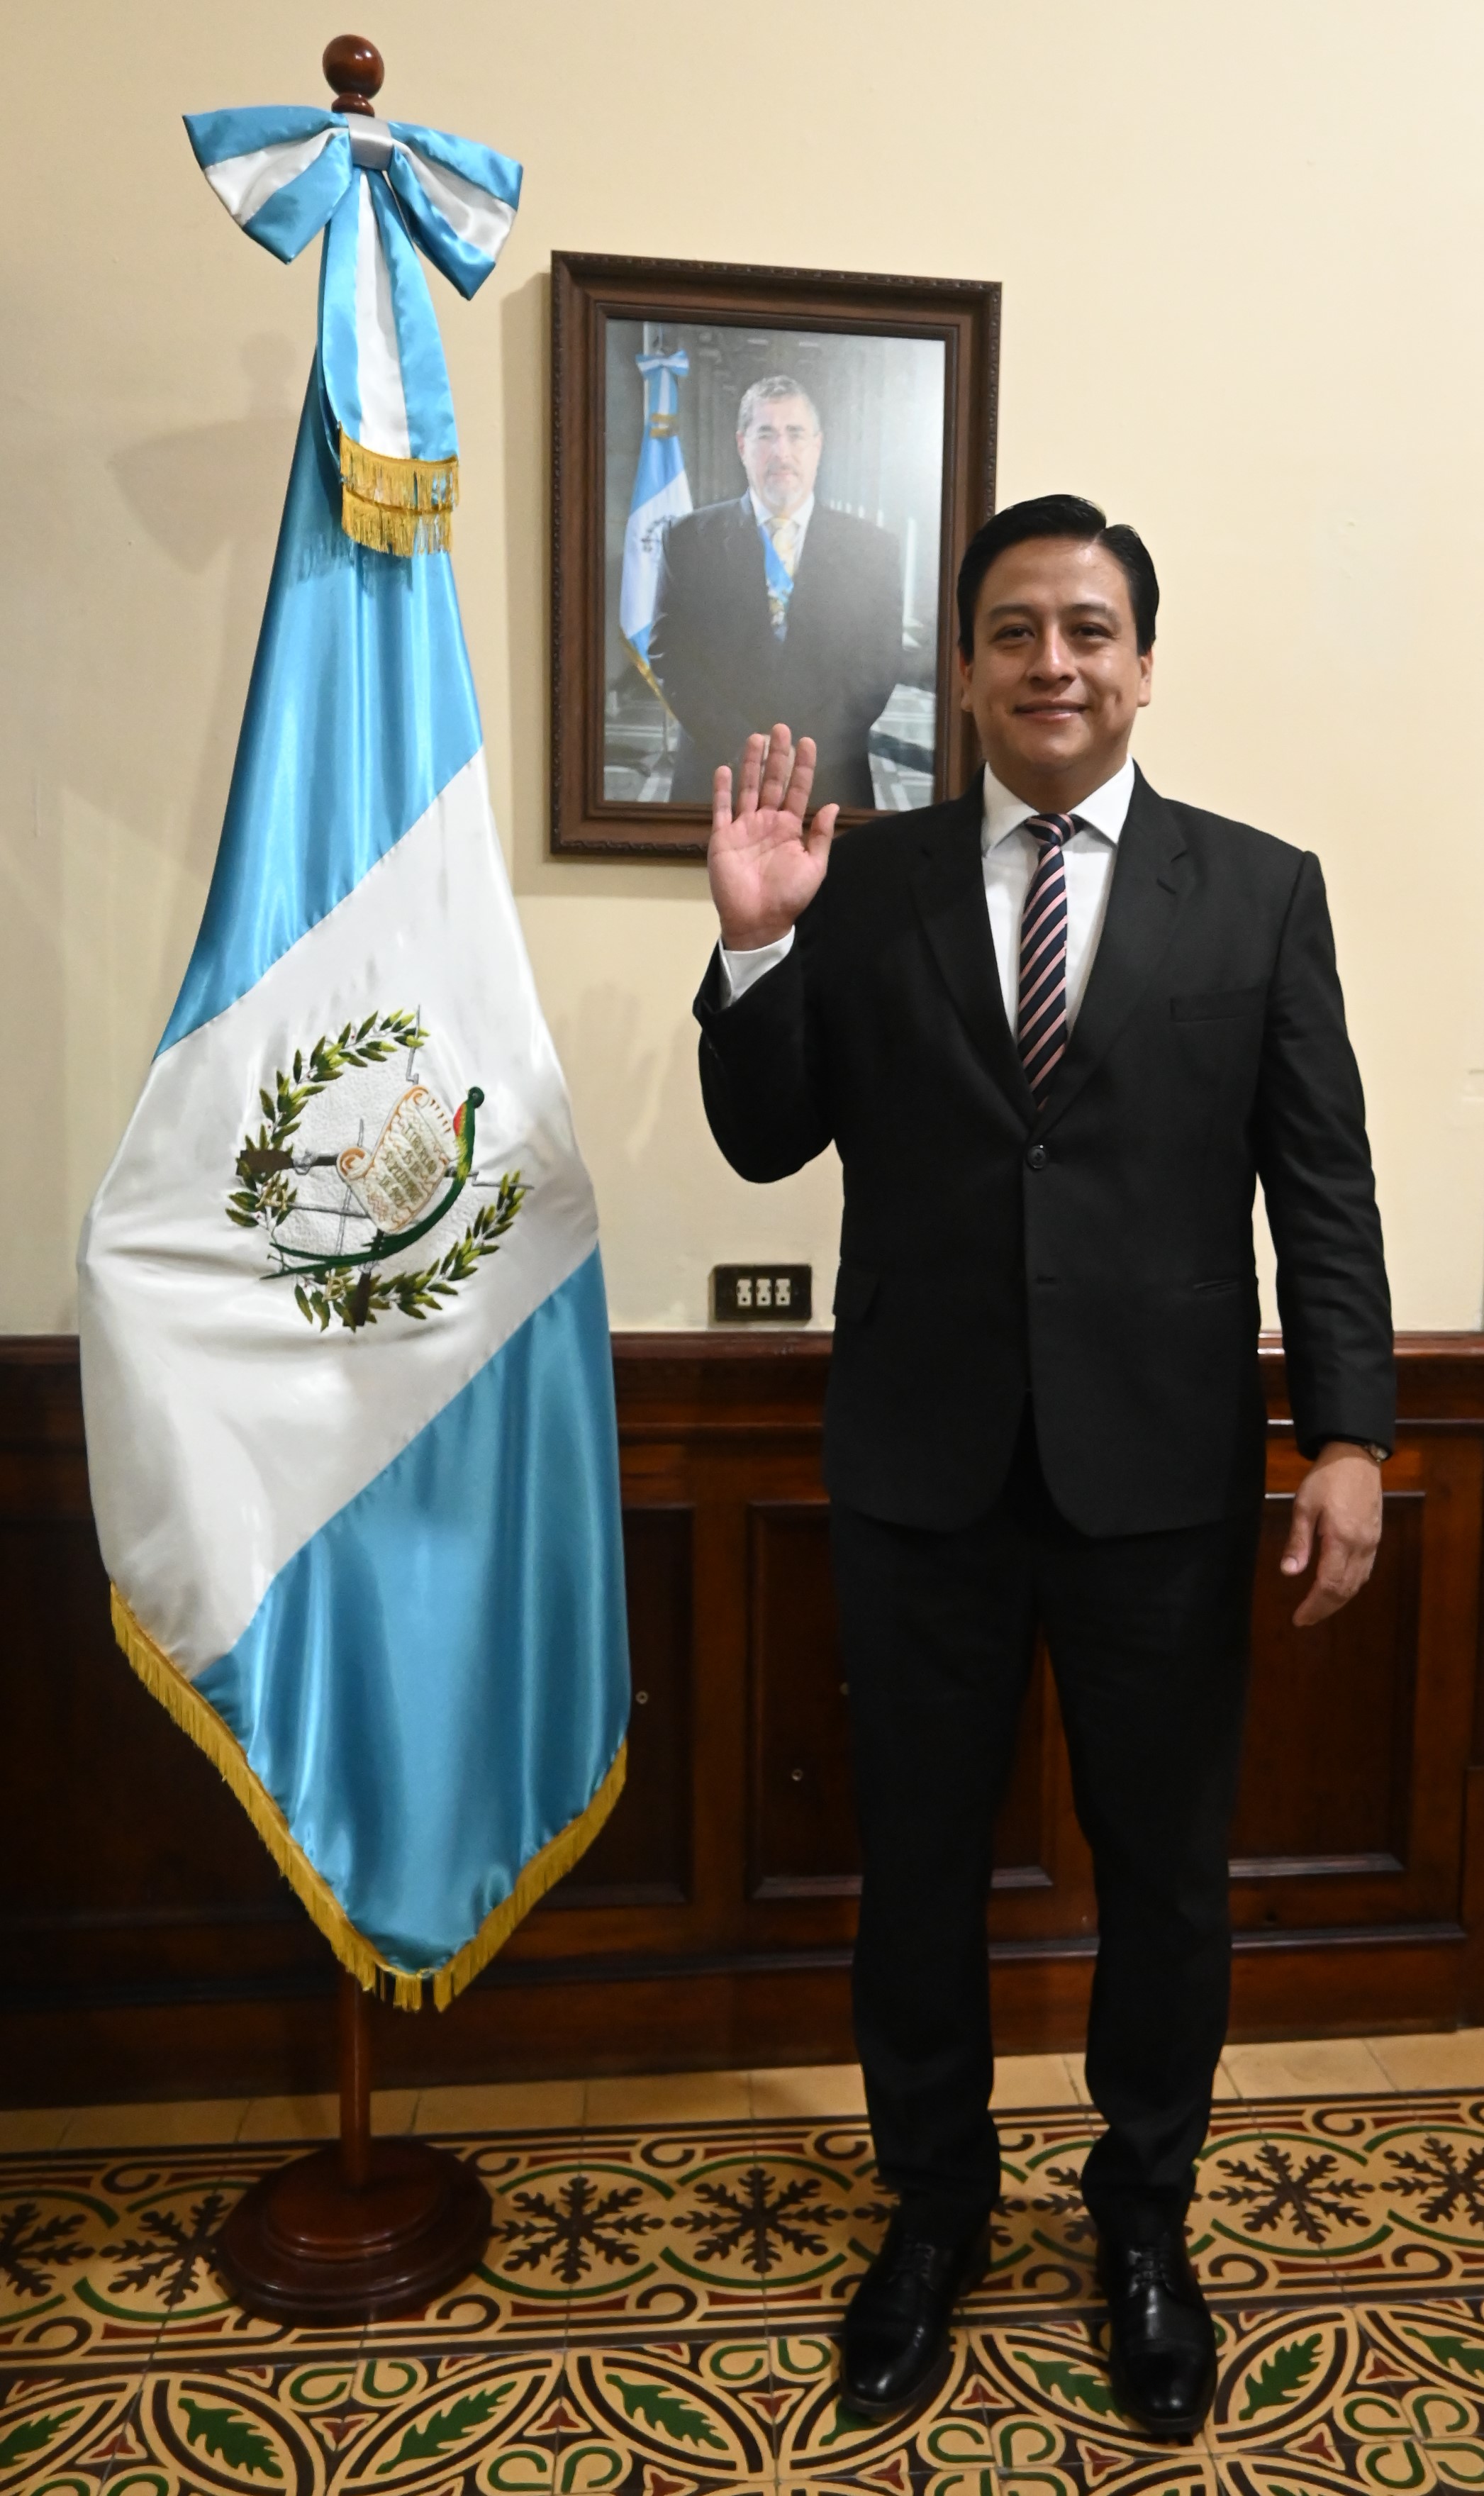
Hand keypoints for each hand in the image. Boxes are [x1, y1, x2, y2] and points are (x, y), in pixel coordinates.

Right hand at [708, 724, 839, 950]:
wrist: (758, 921)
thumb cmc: (788, 897)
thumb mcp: (814, 867)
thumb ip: (820, 836)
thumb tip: (831, 804)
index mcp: (789, 828)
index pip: (797, 789)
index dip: (803, 766)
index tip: (807, 742)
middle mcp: (766, 822)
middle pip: (772, 782)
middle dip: (777, 756)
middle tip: (780, 728)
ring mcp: (743, 828)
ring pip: (748, 788)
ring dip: (751, 764)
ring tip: (755, 738)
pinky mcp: (723, 838)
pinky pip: (721, 809)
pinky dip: (722, 790)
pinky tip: (725, 769)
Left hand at [1280, 1442, 1382, 1626]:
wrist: (1356, 1457)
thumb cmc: (1326, 1479)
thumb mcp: (1304, 1506)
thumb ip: (1298, 1542)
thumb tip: (1289, 1573)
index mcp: (1341, 1539)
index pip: (1329, 1585)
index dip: (1314, 1606)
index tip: (1298, 1619)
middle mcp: (1361, 1547)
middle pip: (1345, 1590)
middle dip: (1324, 1608)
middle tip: (1305, 1619)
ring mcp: (1371, 1543)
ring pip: (1358, 1583)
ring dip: (1338, 1600)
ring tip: (1318, 1609)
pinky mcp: (1375, 1538)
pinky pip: (1365, 1571)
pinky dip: (1350, 1586)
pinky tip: (1338, 1589)